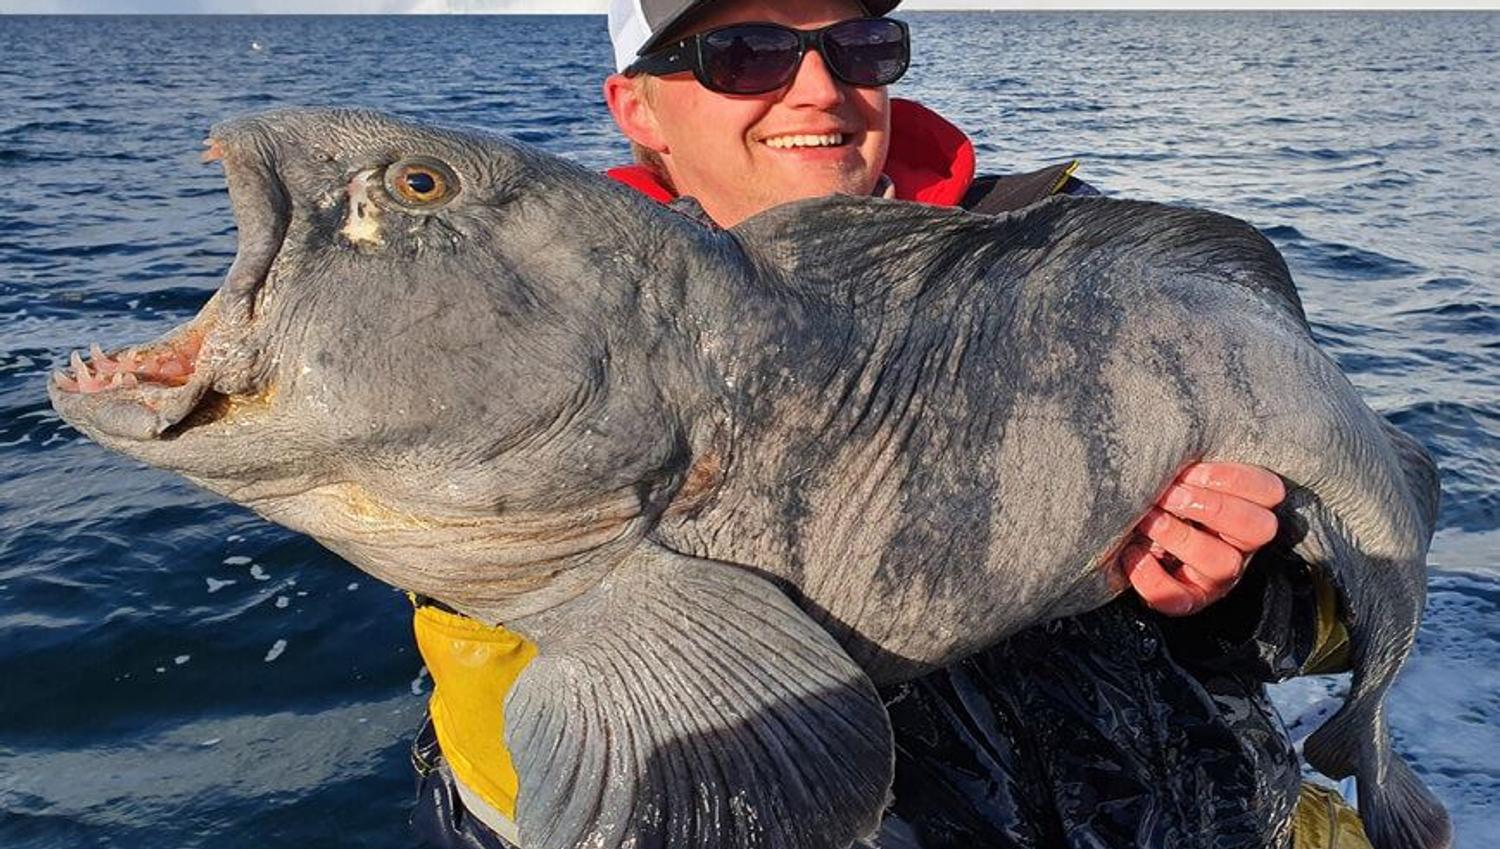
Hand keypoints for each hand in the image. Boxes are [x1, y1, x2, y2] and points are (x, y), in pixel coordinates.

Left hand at [1121, 462, 1284, 615]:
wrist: (1127, 536)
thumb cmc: (1157, 496)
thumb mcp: (1178, 474)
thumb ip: (1185, 459)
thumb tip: (1168, 433)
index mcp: (1245, 507)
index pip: (1269, 491)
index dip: (1234, 478)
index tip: (1192, 469)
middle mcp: (1239, 545)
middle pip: (1259, 528)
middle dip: (1211, 506)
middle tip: (1169, 494)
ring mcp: (1217, 577)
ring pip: (1223, 562)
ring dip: (1181, 537)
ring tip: (1147, 519)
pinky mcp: (1188, 599)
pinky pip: (1179, 598)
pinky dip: (1151, 576)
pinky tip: (1130, 551)